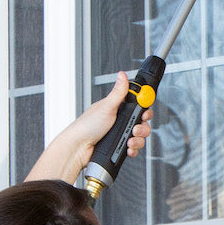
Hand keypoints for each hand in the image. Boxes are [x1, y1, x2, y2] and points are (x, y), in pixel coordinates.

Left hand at [25, 73, 153, 183]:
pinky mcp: (120, 146)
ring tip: (128, 140)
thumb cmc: (87, 126)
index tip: (144, 112)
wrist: (79, 148)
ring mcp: (120, 134)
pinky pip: (134, 148)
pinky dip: (133, 149)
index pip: (138, 106)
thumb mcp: (106, 106)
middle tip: (135, 128)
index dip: (145, 109)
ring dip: (138, 139)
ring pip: (140, 136)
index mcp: (118, 109)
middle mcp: (120, 121)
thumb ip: (118, 92)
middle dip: (142, 127)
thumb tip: (122, 75)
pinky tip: (127, 148)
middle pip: (142, 122)